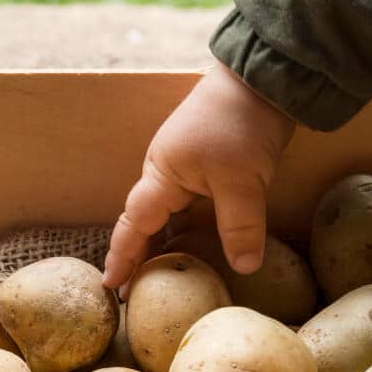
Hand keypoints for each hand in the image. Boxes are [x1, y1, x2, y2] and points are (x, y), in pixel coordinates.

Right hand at [102, 61, 294, 294]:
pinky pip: (185, 204)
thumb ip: (239, 227)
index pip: (134, 224)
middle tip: (130, 291)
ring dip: (160, 242)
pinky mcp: (205, 162)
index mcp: (162, 174)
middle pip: (143, 220)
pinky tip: (194, 244)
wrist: (260, 79)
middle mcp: (165, 171)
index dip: (122, 255)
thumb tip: (244, 268)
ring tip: (159, 276)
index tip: (110, 284)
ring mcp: (184, 165)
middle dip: (135, 254)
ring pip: (165, 213)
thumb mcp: (241, 181)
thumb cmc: (240, 125)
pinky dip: (183, 227)